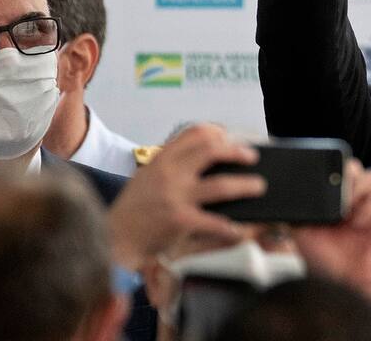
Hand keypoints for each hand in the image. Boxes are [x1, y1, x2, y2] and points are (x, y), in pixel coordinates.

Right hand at [107, 124, 264, 269]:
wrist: (112, 239)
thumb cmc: (133, 209)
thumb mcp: (147, 176)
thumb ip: (172, 165)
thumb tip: (207, 159)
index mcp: (162, 160)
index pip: (193, 133)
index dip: (217, 131)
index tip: (229, 136)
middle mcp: (170, 174)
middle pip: (211, 150)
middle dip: (237, 152)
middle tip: (252, 157)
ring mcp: (176, 197)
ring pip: (221, 185)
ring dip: (245, 185)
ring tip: (258, 186)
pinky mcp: (181, 221)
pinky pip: (215, 221)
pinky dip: (231, 226)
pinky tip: (239, 228)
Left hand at [292, 160, 370, 317]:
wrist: (341, 285)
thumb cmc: (322, 261)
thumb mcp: (299, 233)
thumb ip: (292, 214)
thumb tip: (275, 201)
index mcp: (333, 197)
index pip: (335, 168)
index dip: (331, 165)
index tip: (320, 172)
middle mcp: (353, 198)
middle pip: (355, 167)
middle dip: (346, 172)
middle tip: (336, 187)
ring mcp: (370, 207)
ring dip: (359, 187)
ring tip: (347, 207)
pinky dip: (369, 207)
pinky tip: (358, 222)